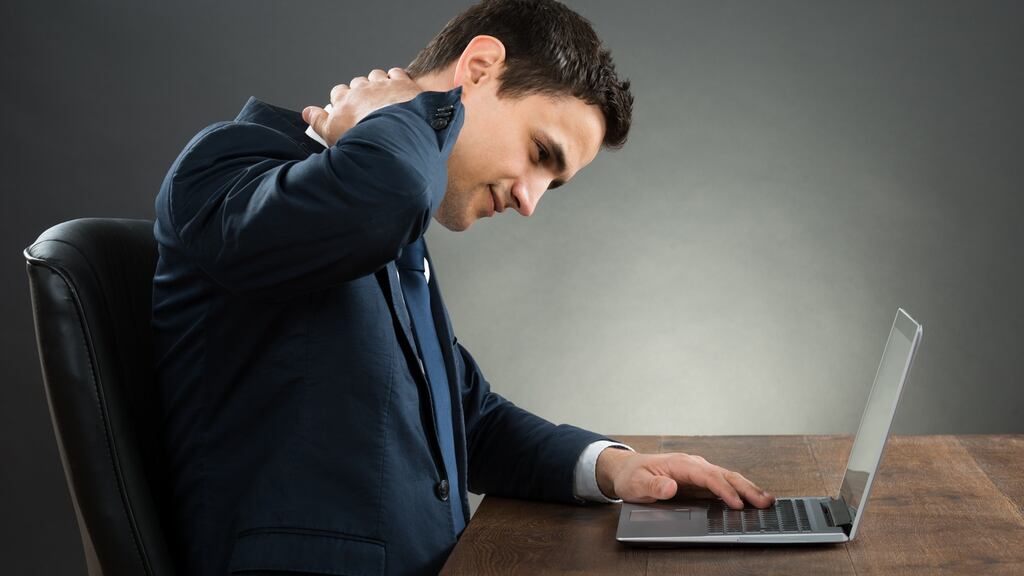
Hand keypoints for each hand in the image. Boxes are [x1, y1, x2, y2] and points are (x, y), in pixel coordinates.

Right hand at [302, 67, 421, 146]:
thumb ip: (318, 122)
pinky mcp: (402, 84)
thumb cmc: (363, 140)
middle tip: (367, 108)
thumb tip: (307, 113)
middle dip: (361, 92)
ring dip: (378, 83)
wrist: (394, 137)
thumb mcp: (332, 135)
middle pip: (357, 83)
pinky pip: (396, 73)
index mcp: (344, 100)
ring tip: (383, 98)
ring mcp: (382, 85)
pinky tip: (399, 91)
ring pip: (376, 75)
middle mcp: (361, 88)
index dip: (342, 101)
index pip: (338, 92)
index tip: (347, 111)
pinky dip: (397, 80)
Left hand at [596, 448, 774, 508]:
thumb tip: (670, 487)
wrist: (627, 469)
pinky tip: (751, 499)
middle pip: (724, 475)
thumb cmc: (632, 475)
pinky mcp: (699, 481)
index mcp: (680, 463)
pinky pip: (722, 485)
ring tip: (767, 500)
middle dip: (745, 488)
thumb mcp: (636, 483)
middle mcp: (693, 465)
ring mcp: (698, 472)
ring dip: (747, 488)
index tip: (736, 504)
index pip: (707, 476)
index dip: (723, 490)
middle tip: (764, 501)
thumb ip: (653, 486)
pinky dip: (739, 491)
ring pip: (727, 478)